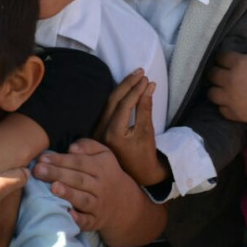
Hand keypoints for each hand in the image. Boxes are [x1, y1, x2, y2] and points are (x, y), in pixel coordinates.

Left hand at [32, 139, 141, 232]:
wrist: (125, 202)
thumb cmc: (105, 173)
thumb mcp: (103, 154)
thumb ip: (87, 146)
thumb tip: (71, 148)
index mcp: (101, 167)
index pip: (79, 162)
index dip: (60, 160)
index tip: (42, 158)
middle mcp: (100, 186)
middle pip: (78, 179)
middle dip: (57, 174)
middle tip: (38, 170)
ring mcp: (98, 204)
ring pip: (83, 199)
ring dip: (69, 194)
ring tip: (53, 187)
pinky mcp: (95, 221)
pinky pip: (88, 221)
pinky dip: (79, 219)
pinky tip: (68, 213)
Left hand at [96, 69, 165, 185]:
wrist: (138, 174)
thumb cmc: (144, 155)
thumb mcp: (147, 131)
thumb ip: (145, 108)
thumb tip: (149, 86)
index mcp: (113, 134)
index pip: (123, 104)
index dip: (136, 89)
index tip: (147, 78)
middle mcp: (101, 131)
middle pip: (113, 100)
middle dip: (128, 84)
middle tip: (140, 71)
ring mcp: (98, 131)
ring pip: (108, 103)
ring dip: (122, 88)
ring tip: (135, 76)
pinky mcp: (99, 130)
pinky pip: (107, 108)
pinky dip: (117, 97)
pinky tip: (125, 88)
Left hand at [208, 50, 246, 123]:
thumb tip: (238, 59)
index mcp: (239, 64)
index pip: (220, 58)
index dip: (223, 58)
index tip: (226, 61)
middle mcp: (231, 81)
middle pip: (212, 75)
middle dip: (217, 72)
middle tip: (224, 74)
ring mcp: (232, 99)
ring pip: (212, 93)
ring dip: (217, 89)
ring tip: (225, 89)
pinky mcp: (236, 114)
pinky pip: (221, 109)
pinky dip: (225, 105)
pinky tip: (233, 102)